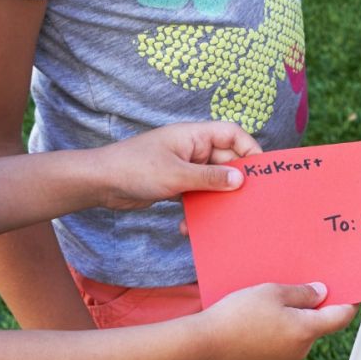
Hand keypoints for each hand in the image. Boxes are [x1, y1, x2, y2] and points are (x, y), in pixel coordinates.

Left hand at [95, 121, 261, 210]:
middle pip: (226, 160)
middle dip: (235, 180)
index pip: (232, 134)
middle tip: (247, 200)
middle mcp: (192, 148)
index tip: (261, 170)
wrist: (100, 183)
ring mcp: (183, 166)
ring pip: (212, 180)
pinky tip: (190, 225)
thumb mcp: (177, 175)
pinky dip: (197, 208)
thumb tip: (240, 180)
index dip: (249, 148)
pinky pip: (196, 194)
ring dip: (215, 198)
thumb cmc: (135, 168)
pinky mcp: (174, 184)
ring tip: (222, 217)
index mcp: (194, 135)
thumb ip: (210, 178)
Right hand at [201, 282, 357, 359]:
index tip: (351, 294)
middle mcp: (299, 352)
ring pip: (294, 339)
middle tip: (288, 294)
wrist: (205, 346)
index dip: (348, 303)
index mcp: (306, 330)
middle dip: (307, 312)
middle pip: (314, 328)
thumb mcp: (271, 292)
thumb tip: (321, 294)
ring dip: (286, 325)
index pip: (340, 317)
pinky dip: (270, 339)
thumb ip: (302, 293)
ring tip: (262, 310)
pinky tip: (250, 328)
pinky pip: (276, 351)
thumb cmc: (238, 315)